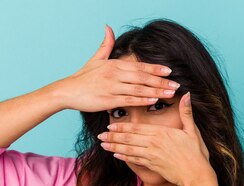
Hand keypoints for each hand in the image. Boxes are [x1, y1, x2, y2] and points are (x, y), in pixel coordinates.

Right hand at [56, 25, 179, 111]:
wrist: (67, 91)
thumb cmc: (83, 77)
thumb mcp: (95, 59)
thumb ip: (105, 44)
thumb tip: (108, 27)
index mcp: (114, 65)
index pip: (139, 66)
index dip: (155, 69)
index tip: (169, 71)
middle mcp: (115, 75)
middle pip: (142, 77)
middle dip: (161, 81)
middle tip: (176, 84)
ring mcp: (112, 88)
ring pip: (139, 89)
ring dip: (156, 91)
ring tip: (170, 94)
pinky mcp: (108, 100)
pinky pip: (129, 100)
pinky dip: (142, 100)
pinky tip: (153, 101)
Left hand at [97, 92, 211, 185]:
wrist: (196, 175)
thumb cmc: (196, 153)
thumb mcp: (193, 130)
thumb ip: (186, 113)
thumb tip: (187, 94)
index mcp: (162, 133)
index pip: (138, 128)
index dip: (122, 127)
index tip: (111, 125)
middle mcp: (154, 143)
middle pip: (129, 138)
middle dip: (113, 136)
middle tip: (100, 135)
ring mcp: (152, 156)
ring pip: (128, 149)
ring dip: (114, 146)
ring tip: (102, 145)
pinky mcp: (152, 166)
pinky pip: (135, 160)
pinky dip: (124, 157)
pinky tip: (115, 155)